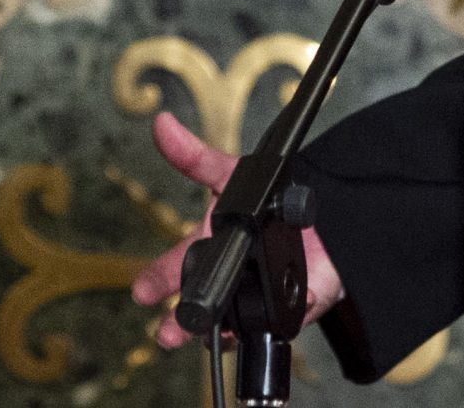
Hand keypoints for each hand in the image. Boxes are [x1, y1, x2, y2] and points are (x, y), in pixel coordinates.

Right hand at [130, 112, 344, 350]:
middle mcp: (230, 278)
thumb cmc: (271, 200)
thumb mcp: (231, 174)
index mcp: (212, 248)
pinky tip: (265, 318)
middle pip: (199, 303)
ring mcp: (256, 296)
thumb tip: (163, 125)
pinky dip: (272, 322)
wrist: (321, 216)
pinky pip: (276, 322)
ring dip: (219, 331)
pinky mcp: (288, 308)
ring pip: (231, 322)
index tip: (142, 293)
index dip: (159, 280)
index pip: (178, 267)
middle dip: (180, 320)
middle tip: (166, 331)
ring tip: (206, 338)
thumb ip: (195, 156)